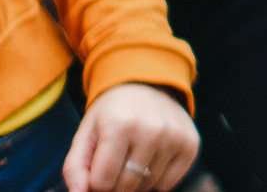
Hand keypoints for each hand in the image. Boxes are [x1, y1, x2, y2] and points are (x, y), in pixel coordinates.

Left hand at [65, 83, 197, 191]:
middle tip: (115, 166)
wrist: (148, 85)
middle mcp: (151, 130)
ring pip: (147, 186)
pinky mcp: (191, 144)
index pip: (102, 182)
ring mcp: (175, 137)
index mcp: (120, 125)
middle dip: (115, 185)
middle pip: (126, 186)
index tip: (98, 169)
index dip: (96, 182)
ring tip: (134, 159)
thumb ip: (74, 168)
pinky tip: (152, 160)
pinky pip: (169, 183)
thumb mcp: (85, 134)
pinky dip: (158, 180)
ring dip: (137, 182)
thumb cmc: (111, 114)